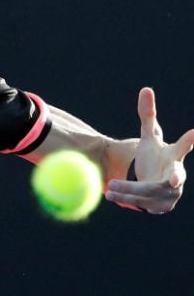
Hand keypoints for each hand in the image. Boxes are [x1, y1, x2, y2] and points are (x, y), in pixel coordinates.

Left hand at [105, 87, 193, 213]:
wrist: (154, 182)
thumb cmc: (155, 156)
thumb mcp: (149, 137)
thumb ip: (147, 115)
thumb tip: (145, 89)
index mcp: (174, 155)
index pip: (185, 145)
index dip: (190, 139)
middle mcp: (177, 174)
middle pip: (175, 176)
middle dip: (172, 178)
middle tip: (173, 180)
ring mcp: (173, 192)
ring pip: (151, 192)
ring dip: (130, 190)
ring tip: (110, 188)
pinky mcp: (163, 206)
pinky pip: (144, 204)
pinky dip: (127, 199)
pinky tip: (111, 196)